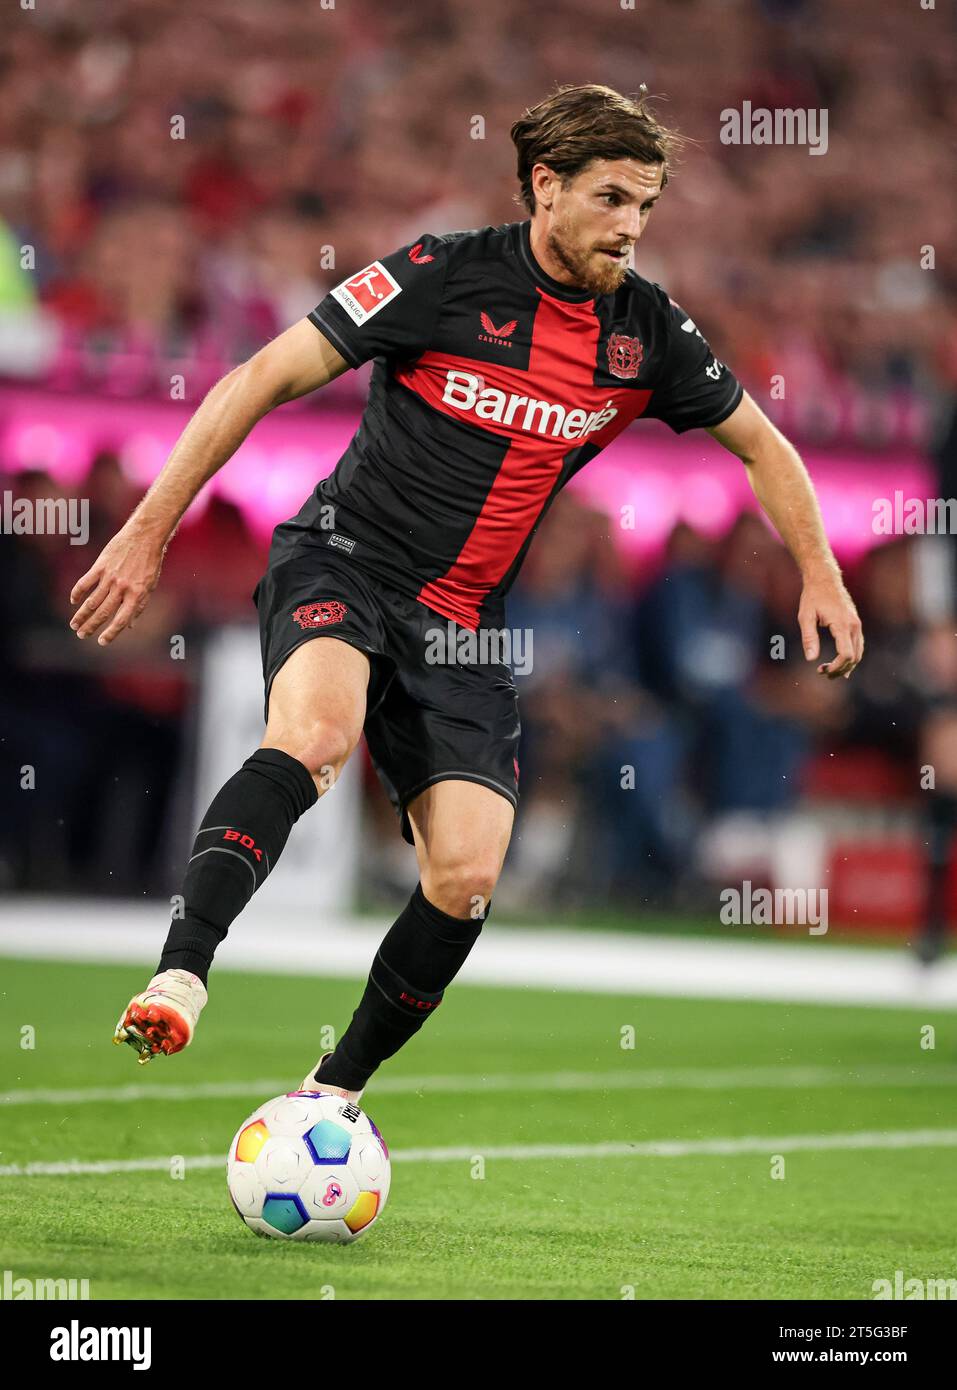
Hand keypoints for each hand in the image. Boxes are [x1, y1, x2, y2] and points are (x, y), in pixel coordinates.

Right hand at [69, 522, 165, 645]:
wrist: (144, 537)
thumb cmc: (150, 562)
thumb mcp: (150, 586)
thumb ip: (139, 605)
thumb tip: (129, 625)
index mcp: (136, 595)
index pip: (121, 620)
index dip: (111, 633)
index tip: (101, 642)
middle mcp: (122, 588)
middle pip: (103, 612)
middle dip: (91, 626)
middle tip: (81, 635)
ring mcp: (110, 577)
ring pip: (92, 600)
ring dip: (82, 614)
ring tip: (74, 624)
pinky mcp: (101, 566)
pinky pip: (86, 582)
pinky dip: (78, 592)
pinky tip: (73, 601)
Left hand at [798, 569, 863, 678]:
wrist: (825, 579)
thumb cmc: (813, 597)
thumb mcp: (805, 616)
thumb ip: (809, 638)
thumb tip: (811, 659)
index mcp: (842, 624)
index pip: (846, 654)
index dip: (836, 667)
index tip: (822, 670)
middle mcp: (854, 625)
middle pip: (854, 657)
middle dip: (840, 669)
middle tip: (822, 673)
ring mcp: (857, 624)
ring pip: (858, 653)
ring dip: (846, 665)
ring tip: (829, 671)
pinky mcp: (856, 623)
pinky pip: (858, 645)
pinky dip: (851, 657)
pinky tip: (841, 665)